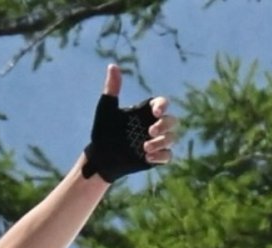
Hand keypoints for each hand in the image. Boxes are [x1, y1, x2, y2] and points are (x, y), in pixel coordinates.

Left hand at [82, 65, 175, 182]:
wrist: (100, 157)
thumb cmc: (103, 131)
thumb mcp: (106, 110)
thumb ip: (112, 89)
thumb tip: (112, 65)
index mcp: (144, 112)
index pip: (162, 103)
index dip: (163, 106)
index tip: (156, 112)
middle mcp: (152, 125)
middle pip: (172, 120)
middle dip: (165, 125)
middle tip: (151, 132)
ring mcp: (155, 141)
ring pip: (172, 138)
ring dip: (163, 141)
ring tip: (145, 148)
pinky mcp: (155, 157)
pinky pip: (168, 155)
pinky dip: (162, 156)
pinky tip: (148, 157)